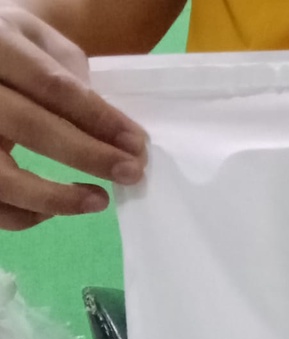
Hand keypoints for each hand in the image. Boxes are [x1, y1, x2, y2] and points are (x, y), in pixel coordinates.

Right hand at [0, 4, 145, 230]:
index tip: (137, 143)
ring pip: (2, 177)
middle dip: (89, 155)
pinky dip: (26, 214)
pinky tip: (55, 209)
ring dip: (57, 197)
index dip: (98, 117)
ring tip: (99, 200)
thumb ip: (65, 64)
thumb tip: (107, 118)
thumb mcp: (29, 34)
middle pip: (30, 126)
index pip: (49, 85)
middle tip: (131, 172)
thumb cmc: (1, 48)